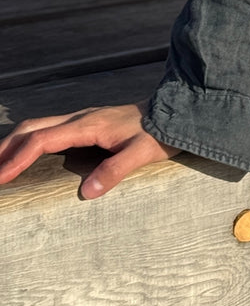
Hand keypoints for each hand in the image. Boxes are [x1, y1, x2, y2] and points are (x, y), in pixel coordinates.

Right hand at [0, 104, 178, 197]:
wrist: (176, 112)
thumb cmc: (160, 133)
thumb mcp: (142, 153)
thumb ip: (115, 170)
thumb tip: (86, 192)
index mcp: (87, 125)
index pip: (42, 140)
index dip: (17, 158)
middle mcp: (80, 118)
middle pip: (31, 128)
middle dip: (5, 148)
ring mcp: (83, 119)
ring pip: (38, 126)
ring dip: (15, 143)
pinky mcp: (87, 123)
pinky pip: (49, 129)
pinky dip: (29, 141)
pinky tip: (26, 154)